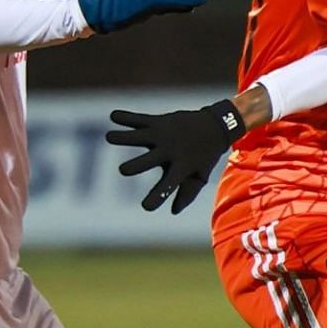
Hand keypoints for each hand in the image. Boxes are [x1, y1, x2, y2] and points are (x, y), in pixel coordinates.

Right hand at [105, 99, 244, 213]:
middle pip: (150, 160)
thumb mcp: (200, 176)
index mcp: (181, 167)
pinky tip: (113, 116)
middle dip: (136, 165)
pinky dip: (127, 117)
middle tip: (123, 170)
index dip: (157, 196)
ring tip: (109, 137)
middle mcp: (171, 151)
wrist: (217, 124)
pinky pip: (140, 119)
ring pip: (141, 136)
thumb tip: (174, 211)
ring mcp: (164, 134)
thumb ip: (188, 194)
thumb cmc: (205, 155)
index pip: (168, 185)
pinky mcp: (159, 121)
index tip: (145, 207)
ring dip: (125, 137)